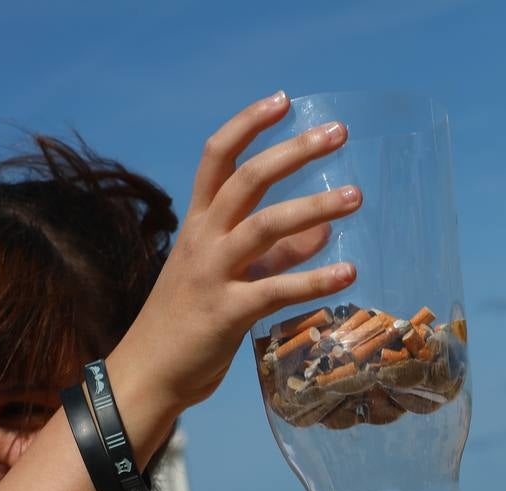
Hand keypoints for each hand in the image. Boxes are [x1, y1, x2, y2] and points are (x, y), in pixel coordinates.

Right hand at [126, 91, 361, 412]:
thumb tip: (323, 230)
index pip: (219, 157)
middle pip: (247, 179)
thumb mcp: (228, 278)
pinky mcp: (226, 313)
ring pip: (264, 226)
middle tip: (337, 133)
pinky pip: (276, 290)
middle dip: (293, 151)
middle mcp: (202, 240)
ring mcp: (212, 274)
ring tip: (356, 196)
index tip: (283, 99)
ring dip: (314, 207)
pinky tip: (349, 272)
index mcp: (197, 224)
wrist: (149, 374)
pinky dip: (314, 280)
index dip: (248, 124)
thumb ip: (276, 255)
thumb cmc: (188, 323)